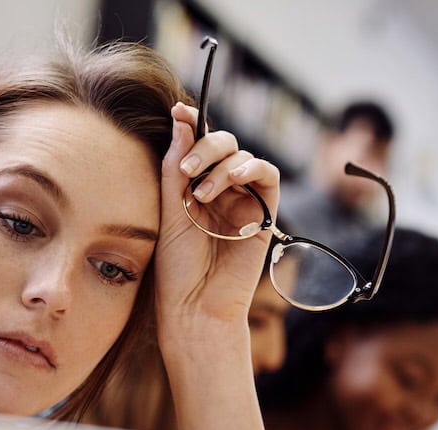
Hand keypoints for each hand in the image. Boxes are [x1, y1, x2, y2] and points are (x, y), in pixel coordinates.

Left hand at [154, 102, 280, 329]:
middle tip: (187, 172)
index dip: (191, 126)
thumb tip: (182, 119)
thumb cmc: (177, 268)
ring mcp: (243, 201)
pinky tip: (235, 179)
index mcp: (194, 188)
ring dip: (223, 164)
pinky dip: (253, 168)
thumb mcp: (169, 209)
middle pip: (222, 145)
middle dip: (205, 147)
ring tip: (202, 193)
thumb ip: (176, 166)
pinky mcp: (264, 214)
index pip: (197, 146)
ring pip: (243, 156)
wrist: (194, 308)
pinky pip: (268, 176)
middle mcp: (220, 191)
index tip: (178, 112)